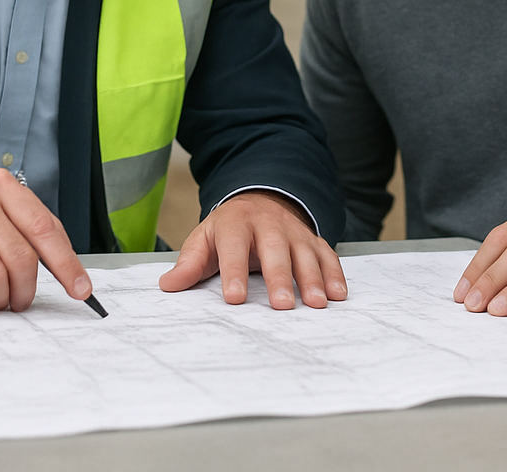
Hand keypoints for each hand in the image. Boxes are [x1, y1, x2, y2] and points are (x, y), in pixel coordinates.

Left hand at [158, 191, 348, 309]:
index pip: (234, 246)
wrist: (259, 201)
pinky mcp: (311, 238)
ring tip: (317, 303)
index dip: (234, 272)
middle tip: (282, 306)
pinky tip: (338, 294)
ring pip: (305, 252)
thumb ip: (190, 262)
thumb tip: (168, 285)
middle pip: (275, 249)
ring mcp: (293, 230)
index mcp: (235, 221)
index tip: (233, 298)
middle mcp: (268, 223)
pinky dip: (335, 273)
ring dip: (313, 278)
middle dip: (280, 277)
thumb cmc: (229, 229)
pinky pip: (326, 254)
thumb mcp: (205, 238)